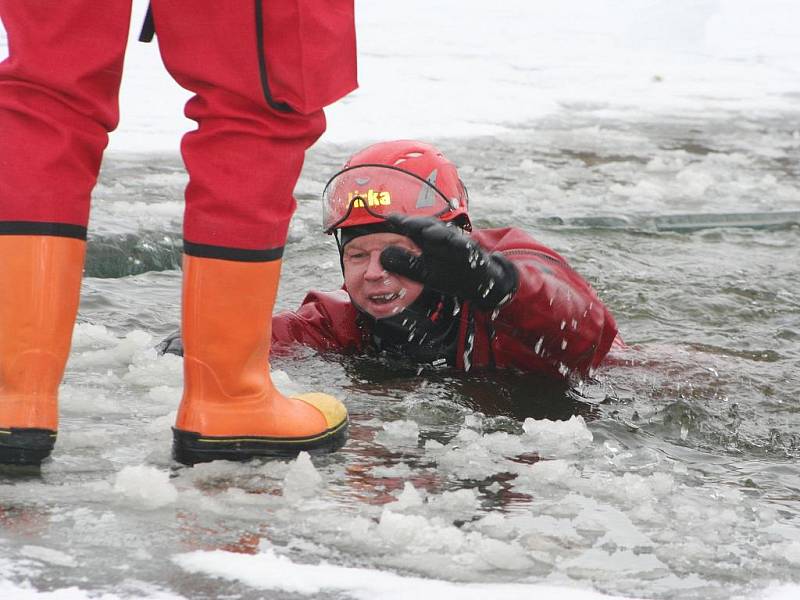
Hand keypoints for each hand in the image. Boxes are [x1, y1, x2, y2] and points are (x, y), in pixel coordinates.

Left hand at [380, 215, 516, 309]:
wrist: (478, 283)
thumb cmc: (450, 274)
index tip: (388, 218)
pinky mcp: (472, 253)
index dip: (401, 223)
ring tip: (425, 232)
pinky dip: (460, 244)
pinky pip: (466, 247)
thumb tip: (382, 255)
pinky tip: (455, 243)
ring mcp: (457, 244)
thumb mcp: (423, 272)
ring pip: (447, 234)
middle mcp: (442, 239)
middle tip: (402, 222)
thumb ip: (405, 264)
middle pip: (428, 226)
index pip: (413, 229)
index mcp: (428, 242)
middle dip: (416, 223)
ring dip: (436, 231)